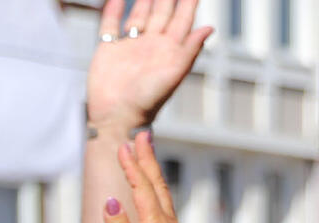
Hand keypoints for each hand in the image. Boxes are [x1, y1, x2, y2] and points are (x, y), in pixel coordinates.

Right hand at [88, 0, 212, 129]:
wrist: (117, 116)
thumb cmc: (148, 101)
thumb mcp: (174, 74)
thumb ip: (190, 50)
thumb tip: (209, 28)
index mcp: (169, 50)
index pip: (182, 19)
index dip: (188, 3)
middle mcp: (151, 45)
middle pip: (161, 12)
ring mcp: (130, 45)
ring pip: (139, 15)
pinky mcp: (108, 49)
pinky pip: (110, 23)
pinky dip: (113, 9)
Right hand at [101, 132, 189, 222]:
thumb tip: (111, 200)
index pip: (142, 188)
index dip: (132, 166)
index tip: (124, 145)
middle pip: (157, 184)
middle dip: (147, 159)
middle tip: (142, 135)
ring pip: (162, 193)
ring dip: (153, 171)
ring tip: (147, 153)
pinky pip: (164, 205)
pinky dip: (156, 188)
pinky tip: (153, 188)